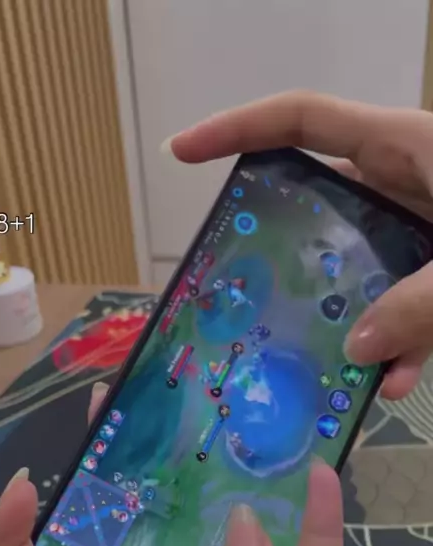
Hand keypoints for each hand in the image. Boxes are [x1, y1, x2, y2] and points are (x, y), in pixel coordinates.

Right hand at [168, 90, 432, 399]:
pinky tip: (393, 382)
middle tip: (241, 295)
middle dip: (281, 255)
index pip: (301, 119)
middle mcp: (400, 183)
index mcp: (400, 147)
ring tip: (315, 362)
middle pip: (317, 207)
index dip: (236, 128)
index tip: (181, 154)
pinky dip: (397, 345)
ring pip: (357, 270)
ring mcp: (419, 226)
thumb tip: (355, 350)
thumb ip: (420, 302)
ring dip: (342, 319)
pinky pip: (402, 304)